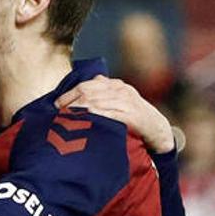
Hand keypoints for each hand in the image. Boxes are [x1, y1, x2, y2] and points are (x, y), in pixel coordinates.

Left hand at [55, 76, 175, 153]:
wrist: (158, 131)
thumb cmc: (135, 119)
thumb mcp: (119, 103)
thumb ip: (103, 95)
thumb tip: (82, 92)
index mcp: (115, 85)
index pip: (86, 84)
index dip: (69, 94)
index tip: (55, 105)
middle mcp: (120, 89)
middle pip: (88, 91)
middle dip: (70, 102)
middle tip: (57, 114)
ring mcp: (126, 101)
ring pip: (96, 102)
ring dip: (78, 111)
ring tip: (65, 120)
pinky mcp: (132, 115)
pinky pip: (108, 114)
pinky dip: (94, 117)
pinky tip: (84, 122)